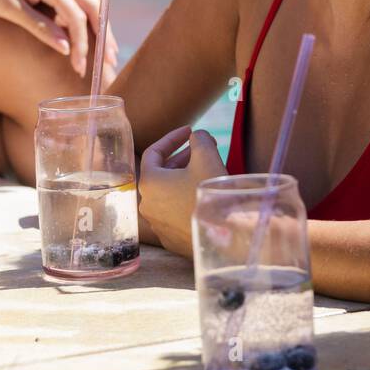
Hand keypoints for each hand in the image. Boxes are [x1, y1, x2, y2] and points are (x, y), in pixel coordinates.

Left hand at [0, 0, 118, 82]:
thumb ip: (39, 28)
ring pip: (89, 1)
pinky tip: (80, 33)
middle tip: (110, 58)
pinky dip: (85, 17)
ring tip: (103, 48)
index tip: (79, 67)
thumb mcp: (10, 10)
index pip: (76, 18)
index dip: (81, 44)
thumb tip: (65, 48)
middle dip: (104, 34)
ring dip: (98, 24)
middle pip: (94, 6)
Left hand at [138, 126, 226, 255]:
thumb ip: (200, 139)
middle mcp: (146, 204)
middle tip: (201, 149)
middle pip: (161, 173)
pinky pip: (174, 212)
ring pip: (167, 193)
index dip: (172, 137)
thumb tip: (197, 136)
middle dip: (182, 158)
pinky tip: (202, 195)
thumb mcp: (207, 157)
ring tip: (205, 170)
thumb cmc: (210, 196)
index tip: (190, 131)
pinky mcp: (169, 238)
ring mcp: (157, 224)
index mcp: (150, 182)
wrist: (222, 238)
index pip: (154, 152)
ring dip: (183, 178)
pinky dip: (184, 199)